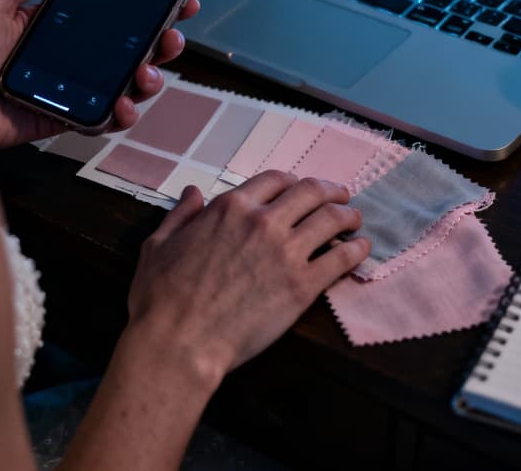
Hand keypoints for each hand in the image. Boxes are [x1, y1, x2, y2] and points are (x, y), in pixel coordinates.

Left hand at [0, 0, 197, 149]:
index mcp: (59, 24)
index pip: (114, 12)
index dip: (148, 5)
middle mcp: (72, 56)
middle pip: (132, 48)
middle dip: (161, 41)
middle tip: (171, 34)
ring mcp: (73, 89)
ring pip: (128, 84)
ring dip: (150, 78)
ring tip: (148, 73)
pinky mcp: (66, 119)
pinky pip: (104, 119)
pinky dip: (122, 114)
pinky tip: (124, 104)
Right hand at [125, 172, 371, 382]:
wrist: (179, 342)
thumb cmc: (160, 297)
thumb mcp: (159, 244)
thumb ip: (181, 215)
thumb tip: (193, 192)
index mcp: (229, 207)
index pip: (274, 180)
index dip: (292, 182)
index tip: (301, 189)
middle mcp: (262, 221)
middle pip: (310, 192)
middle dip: (330, 190)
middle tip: (341, 196)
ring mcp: (285, 252)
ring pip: (330, 219)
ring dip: (348, 215)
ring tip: (356, 219)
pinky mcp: (302, 286)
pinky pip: (340, 258)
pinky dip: (355, 249)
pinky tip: (361, 248)